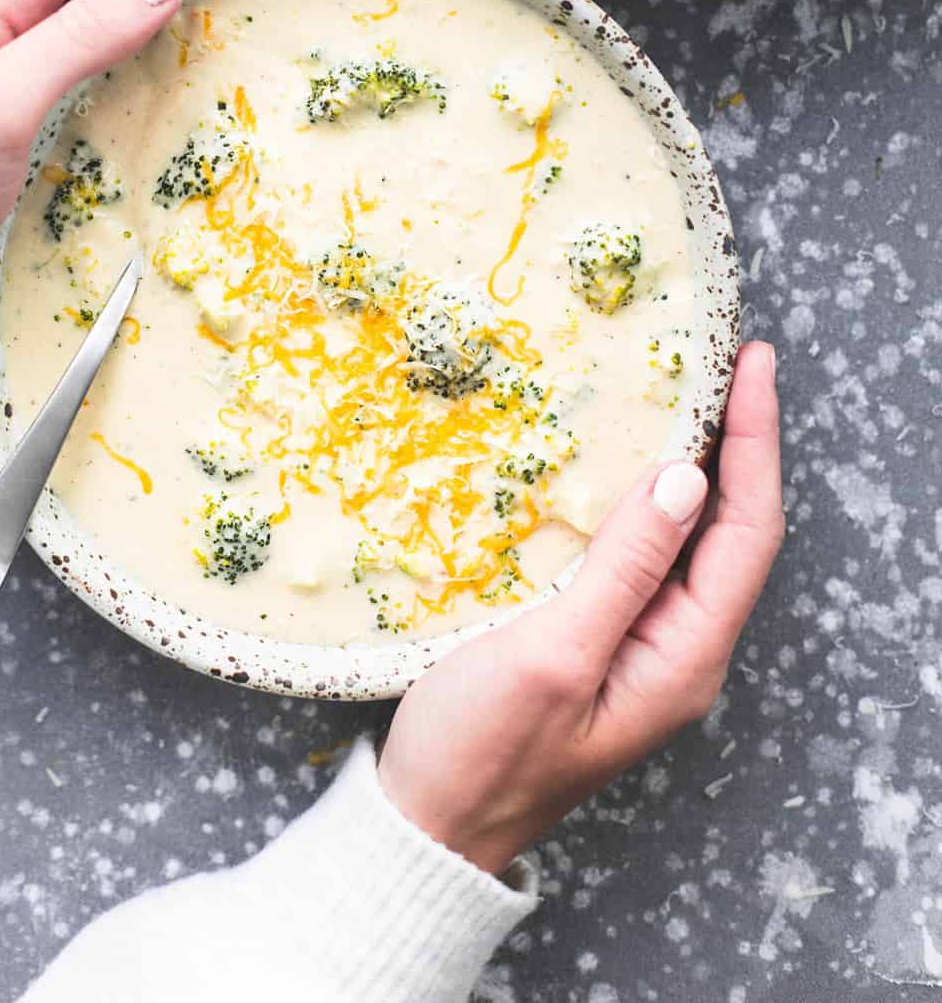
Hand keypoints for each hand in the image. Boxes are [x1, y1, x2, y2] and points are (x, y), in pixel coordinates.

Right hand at [378, 341, 782, 875]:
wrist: (427, 824)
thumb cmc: (482, 750)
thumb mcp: (551, 654)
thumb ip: (622, 570)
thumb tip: (687, 480)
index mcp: (683, 658)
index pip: (747, 532)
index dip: (755, 441)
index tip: (749, 363)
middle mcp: (678, 650)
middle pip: (730, 530)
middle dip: (735, 441)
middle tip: (720, 358)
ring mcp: (640, 645)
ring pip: (686, 538)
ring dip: (691, 462)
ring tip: (682, 387)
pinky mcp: (598, 637)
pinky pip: (639, 553)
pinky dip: (639, 495)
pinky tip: (616, 458)